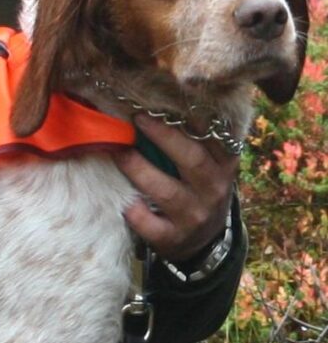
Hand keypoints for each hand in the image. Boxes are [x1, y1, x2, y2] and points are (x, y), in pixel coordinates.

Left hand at [112, 115, 237, 262]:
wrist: (202, 241)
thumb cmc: (197, 189)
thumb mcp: (209, 165)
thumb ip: (194, 138)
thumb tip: (157, 100)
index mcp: (224, 165)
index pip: (215, 138)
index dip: (192, 118)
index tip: (166, 101)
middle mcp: (214, 190)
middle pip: (192, 159)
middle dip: (163, 137)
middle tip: (138, 118)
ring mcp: (194, 216)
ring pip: (166, 192)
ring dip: (139, 170)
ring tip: (119, 152)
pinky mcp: (173, 238)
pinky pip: (151, 224)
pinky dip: (135, 212)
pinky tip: (123, 200)